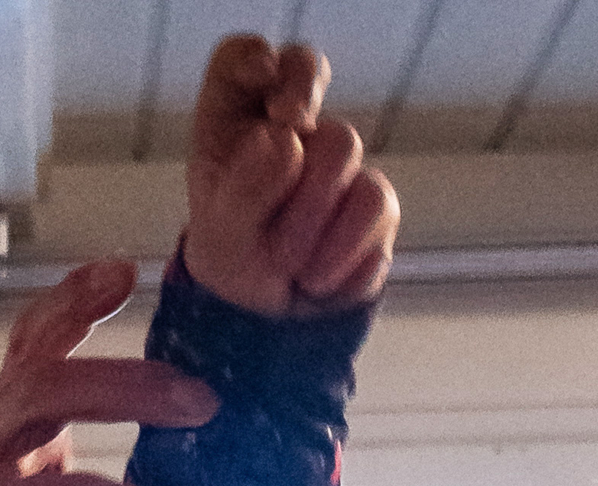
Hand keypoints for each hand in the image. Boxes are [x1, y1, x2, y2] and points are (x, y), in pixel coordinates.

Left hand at [184, 36, 397, 317]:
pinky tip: (317, 279)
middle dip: (295, 182)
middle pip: (317, 111)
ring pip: (348, 156)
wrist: (260, 314)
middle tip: (271, 227)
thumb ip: (245, 186)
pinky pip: (376, 212)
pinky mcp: (373, 203)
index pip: (247, 59)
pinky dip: (342, 255)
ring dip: (312, 225)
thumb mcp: (221, 230)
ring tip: (287, 267)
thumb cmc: (231, 252)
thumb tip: (288, 139)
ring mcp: (339, 161)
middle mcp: (293, 124)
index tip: (277, 111)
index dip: (260, 64)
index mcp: (238, 115)